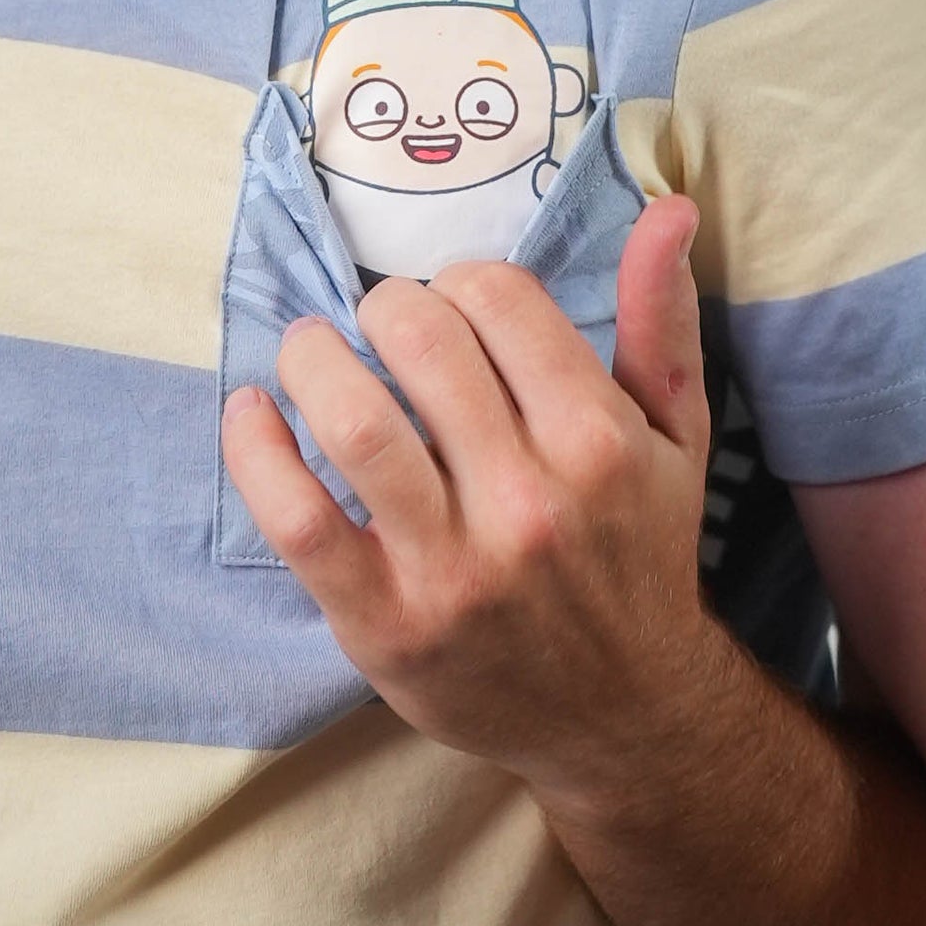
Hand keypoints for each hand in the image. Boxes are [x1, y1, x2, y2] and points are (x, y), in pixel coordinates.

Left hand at [219, 199, 718, 818]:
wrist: (624, 717)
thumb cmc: (639, 553)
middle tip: (380, 325)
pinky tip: (250, 411)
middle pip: (420, 342)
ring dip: (312, 361)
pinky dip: (256, 452)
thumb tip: (666, 208)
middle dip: (384, 309)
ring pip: (353, 421)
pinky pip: (297, 519)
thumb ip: (661, 322)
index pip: (496, 298)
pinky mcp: (384, 622)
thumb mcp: (676, 439)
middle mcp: (529, 502)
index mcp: (599, 442)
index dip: (460, 283)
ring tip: (308, 351)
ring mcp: (452, 568)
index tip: (452, 308)